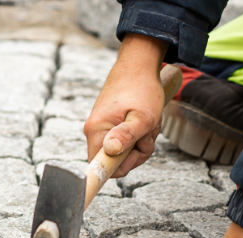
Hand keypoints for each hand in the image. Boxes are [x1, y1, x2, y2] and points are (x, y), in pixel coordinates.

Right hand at [84, 34, 168, 177]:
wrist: (139, 65)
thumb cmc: (142, 89)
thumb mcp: (143, 117)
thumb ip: (127, 135)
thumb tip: (111, 152)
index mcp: (96, 130)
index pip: (103, 167)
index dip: (121, 167)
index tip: (135, 153)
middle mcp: (95, 132)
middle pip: (118, 161)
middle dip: (138, 151)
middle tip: (147, 132)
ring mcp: (103, 128)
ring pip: (126, 152)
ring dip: (142, 142)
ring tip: (147, 123)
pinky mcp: (111, 125)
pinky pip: (127, 142)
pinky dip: (140, 135)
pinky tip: (145, 121)